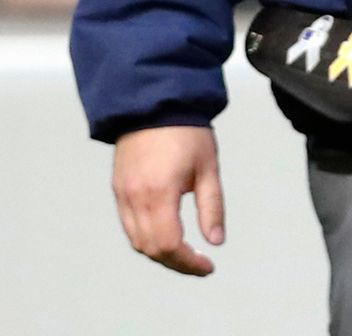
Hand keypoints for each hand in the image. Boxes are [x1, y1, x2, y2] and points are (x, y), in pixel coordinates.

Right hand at [111, 125, 225, 275]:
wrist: (154, 102)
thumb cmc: (187, 131)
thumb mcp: (208, 168)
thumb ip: (212, 207)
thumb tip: (216, 241)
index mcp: (159, 194)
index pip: (168, 245)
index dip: (188, 262)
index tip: (208, 266)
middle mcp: (135, 199)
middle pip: (149, 248)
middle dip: (175, 262)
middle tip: (199, 264)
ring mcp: (122, 195)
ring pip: (136, 240)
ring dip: (160, 252)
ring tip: (186, 253)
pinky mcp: (118, 189)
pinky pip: (129, 225)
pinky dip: (146, 237)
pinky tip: (166, 234)